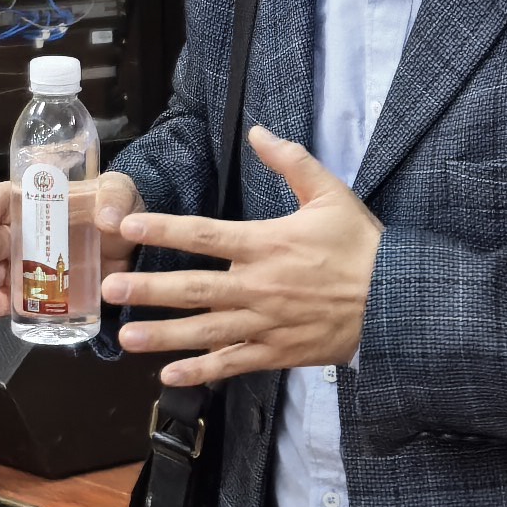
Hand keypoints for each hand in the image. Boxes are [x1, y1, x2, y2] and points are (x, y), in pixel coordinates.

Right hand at [0, 173, 140, 330]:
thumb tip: (107, 219)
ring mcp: (23, 265)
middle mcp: (22, 232)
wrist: (129, 249)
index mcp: (36, 201)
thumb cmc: (115, 211)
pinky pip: (0, 301)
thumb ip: (115, 199)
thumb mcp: (119, 194)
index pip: (5, 198)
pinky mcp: (29, 293)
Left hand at [99, 128, 382, 387]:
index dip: (163, 230)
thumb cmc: (363, 247)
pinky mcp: (278, 352)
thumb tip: (258, 131)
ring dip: (163, 335)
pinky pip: (233, 363)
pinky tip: (169, 375)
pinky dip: (202, 371)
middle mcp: (259, 286)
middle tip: (110, 291)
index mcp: (267, 244)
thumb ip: (291, 162)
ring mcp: (266, 323)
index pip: (204, 235)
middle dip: (148, 290)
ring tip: (127, 337)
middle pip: (194, 288)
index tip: (128, 227)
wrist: (396, 301)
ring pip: (206, 331)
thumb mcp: (331, 195)